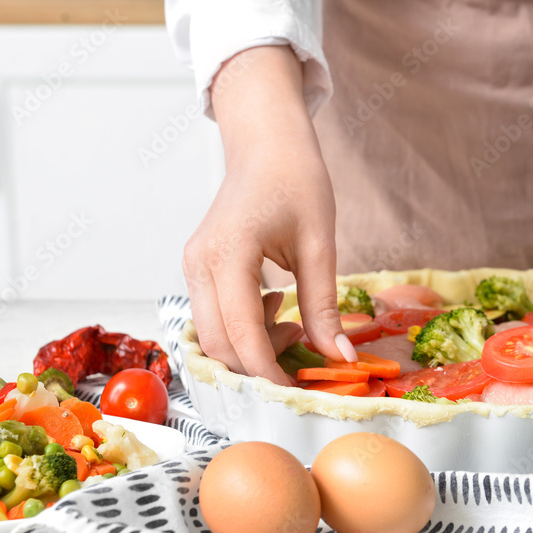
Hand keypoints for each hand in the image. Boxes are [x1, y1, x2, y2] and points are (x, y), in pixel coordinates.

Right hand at [182, 46, 355, 385]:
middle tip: (303, 356)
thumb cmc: (295, 177)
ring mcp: (193, 267)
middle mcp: (199, 264)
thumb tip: (340, 355)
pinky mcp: (199, 269)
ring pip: (212, 335)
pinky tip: (276, 306)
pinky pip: (214, 317)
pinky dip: (244, 328)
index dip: (268, 372)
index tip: (299, 390)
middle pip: (218, 344)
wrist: (266, 142)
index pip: (241, 334)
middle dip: (259, 365)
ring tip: (294, 322)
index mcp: (228, 253)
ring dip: (251, 347)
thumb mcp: (320, 243)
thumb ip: (324, 304)